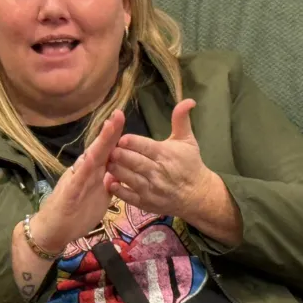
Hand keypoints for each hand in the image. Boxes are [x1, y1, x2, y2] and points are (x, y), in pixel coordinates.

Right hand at [29, 109, 125, 251]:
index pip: (105, 151)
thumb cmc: (74, 214)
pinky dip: (85, 167)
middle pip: (99, 149)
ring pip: (90, 159)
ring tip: (109, 126)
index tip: (122, 118)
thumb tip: (119, 169)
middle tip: (119, 113)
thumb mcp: (98, 196)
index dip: (114, 136)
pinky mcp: (69, 193)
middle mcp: (83, 171)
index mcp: (92, 173)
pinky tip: (92, 157)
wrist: (52, 230)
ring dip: (100, 143)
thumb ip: (108, 182)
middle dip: (109, 132)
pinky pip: (78, 179)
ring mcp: (76, 180)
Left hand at [105, 99, 212, 217]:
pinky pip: (129, 196)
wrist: (197, 195)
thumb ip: (181, 119)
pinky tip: (109, 182)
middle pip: (134, 162)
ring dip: (115, 170)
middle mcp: (157, 172)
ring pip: (129, 178)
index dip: (132, 142)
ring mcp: (151, 189)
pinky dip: (118, 190)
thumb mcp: (188, 140)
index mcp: (165, 154)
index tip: (121, 137)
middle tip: (107, 149)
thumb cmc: (190, 164)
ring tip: (105, 162)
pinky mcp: (146, 202)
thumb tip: (189, 99)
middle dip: (120, 155)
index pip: (145, 146)